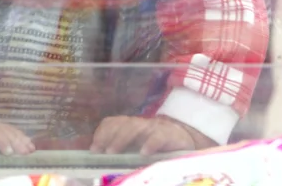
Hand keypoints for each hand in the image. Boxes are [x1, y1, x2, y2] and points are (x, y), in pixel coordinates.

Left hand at [90, 115, 209, 154]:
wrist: (187, 141)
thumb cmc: (157, 148)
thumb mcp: (137, 148)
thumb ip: (121, 151)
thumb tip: (99, 159)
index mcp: (130, 127)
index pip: (113, 122)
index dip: (102, 132)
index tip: (94, 149)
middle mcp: (141, 125)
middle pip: (124, 123)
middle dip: (111, 136)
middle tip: (103, 151)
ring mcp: (156, 128)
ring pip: (138, 127)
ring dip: (123, 138)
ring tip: (114, 152)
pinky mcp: (171, 136)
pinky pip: (159, 136)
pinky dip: (151, 143)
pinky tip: (144, 152)